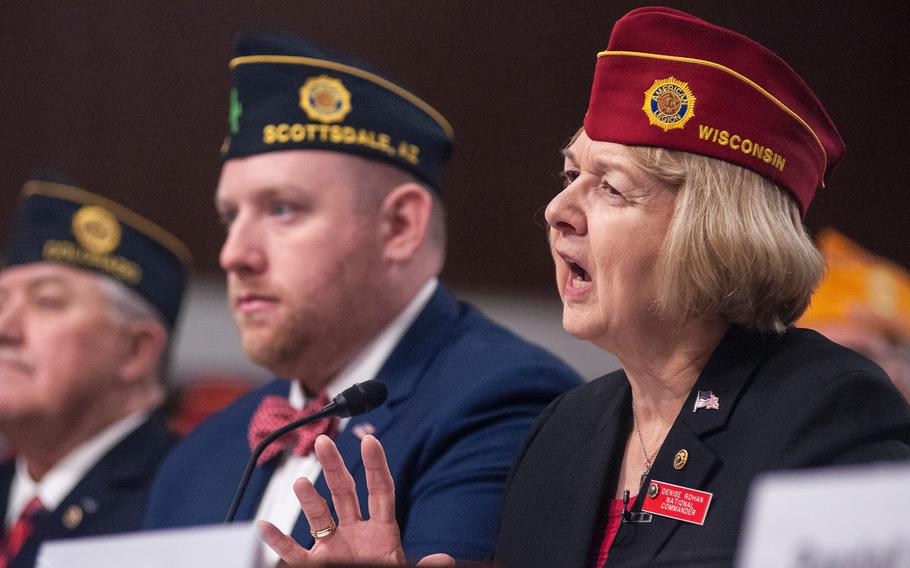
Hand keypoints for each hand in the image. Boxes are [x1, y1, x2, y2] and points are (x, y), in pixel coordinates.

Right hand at [259, 434, 405, 565]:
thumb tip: (443, 560)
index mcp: (383, 532)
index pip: (380, 491)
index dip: (376, 465)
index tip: (370, 440)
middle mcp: (356, 533)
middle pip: (344, 492)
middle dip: (334, 466)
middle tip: (324, 441)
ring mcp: (333, 547)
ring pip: (319, 517)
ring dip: (309, 499)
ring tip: (301, 482)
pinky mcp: (315, 565)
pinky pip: (293, 552)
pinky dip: (277, 541)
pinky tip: (265, 526)